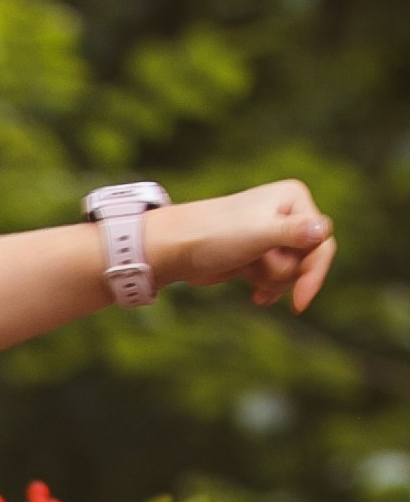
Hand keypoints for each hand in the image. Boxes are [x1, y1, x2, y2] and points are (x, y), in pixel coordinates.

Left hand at [157, 180, 335, 313]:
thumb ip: (292, 233)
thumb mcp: (258, 234)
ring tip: (247, 270)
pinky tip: (254, 296)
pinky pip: (278, 279)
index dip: (313, 272)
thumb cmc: (214, 236)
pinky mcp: (260, 255)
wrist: (176, 249)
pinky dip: (267, 288)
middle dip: (283, 272)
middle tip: (257, 267)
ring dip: (271, 279)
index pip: (321, 241)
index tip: (300, 302)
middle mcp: (288, 214)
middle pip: (307, 259)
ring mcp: (273, 236)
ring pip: (292, 272)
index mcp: (294, 199)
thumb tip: (325, 230)